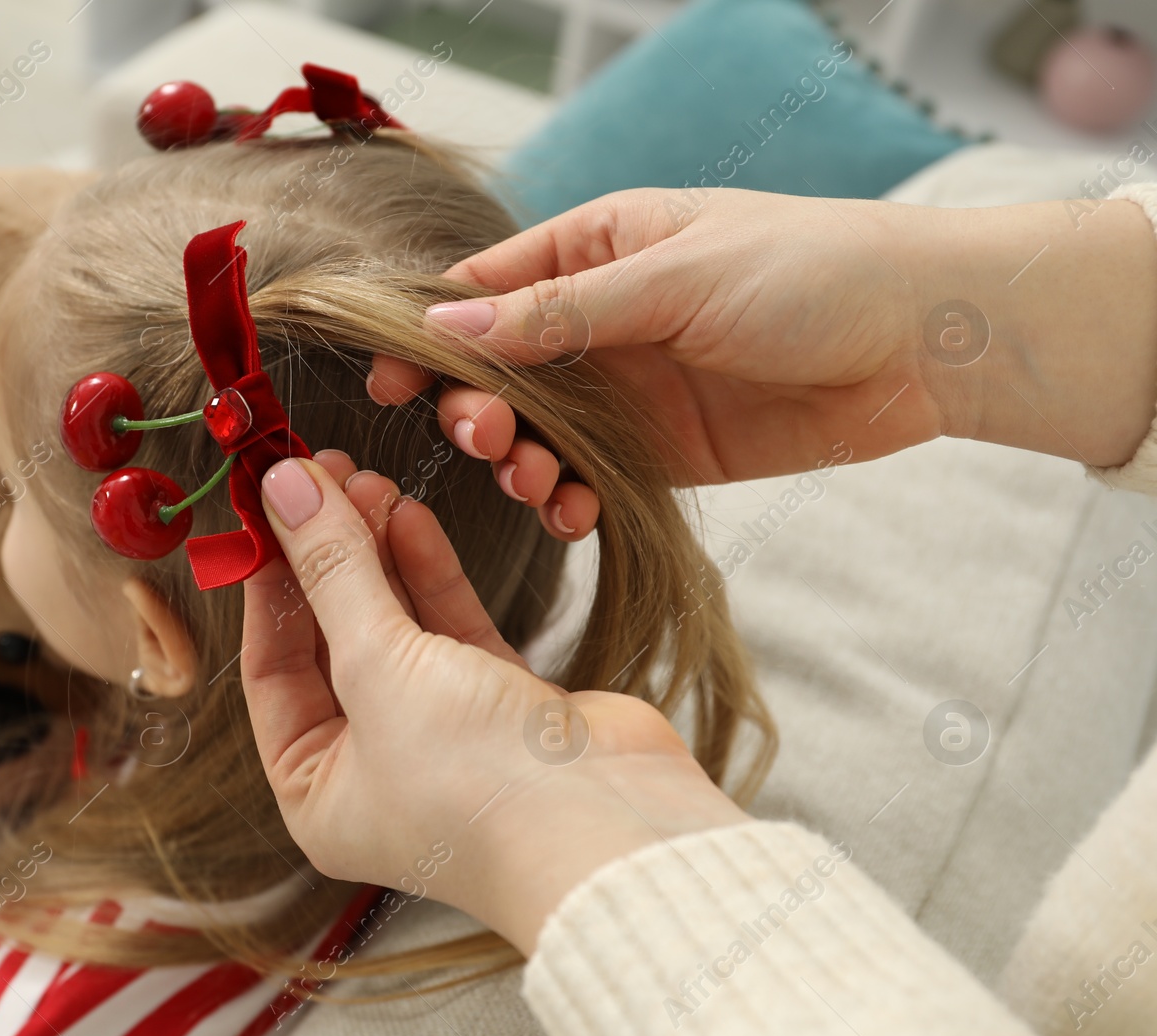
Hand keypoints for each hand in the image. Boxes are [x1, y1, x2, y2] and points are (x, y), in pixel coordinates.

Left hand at [240, 451, 747, 953]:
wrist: (616, 825)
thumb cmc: (479, 785)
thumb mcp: (379, 668)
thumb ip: (332, 572)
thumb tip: (283, 491)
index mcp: (317, 794)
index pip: (270, 668)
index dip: (269, 581)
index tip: (270, 503)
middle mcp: (373, 769)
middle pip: (331, 640)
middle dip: (328, 557)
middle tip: (322, 477)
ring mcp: (441, 736)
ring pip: (394, 626)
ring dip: (379, 554)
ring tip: (368, 482)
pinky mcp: (503, 704)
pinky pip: (451, 628)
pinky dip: (431, 573)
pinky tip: (411, 518)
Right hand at [374, 188, 1156, 522]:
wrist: (921, 339)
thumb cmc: (807, 271)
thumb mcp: (674, 280)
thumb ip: (561, 314)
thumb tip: (445, 325)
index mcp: (596, 250)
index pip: (485, 291)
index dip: (429, 335)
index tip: (387, 382)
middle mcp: (601, 322)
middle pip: (500, 372)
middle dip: (478, 409)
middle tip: (484, 436)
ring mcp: (631, 391)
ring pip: (539, 435)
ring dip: (520, 463)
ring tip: (535, 481)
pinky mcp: (665, 452)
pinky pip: (592, 480)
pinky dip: (570, 502)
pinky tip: (573, 513)